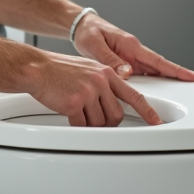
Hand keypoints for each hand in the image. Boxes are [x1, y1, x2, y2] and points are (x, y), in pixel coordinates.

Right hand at [27, 52, 163, 126]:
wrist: (37, 68)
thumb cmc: (58, 70)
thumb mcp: (88, 70)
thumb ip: (103, 84)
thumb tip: (112, 105)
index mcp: (107, 73)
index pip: (134, 94)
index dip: (147, 110)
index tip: (156, 121)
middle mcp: (101, 81)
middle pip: (116, 115)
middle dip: (108, 123)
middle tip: (95, 119)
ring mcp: (89, 91)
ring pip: (100, 122)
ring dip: (90, 123)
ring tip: (78, 112)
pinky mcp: (75, 102)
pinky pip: (82, 125)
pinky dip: (76, 125)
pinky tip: (68, 114)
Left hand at [72, 13, 193, 82]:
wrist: (82, 26)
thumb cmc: (88, 32)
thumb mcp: (96, 46)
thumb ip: (111, 60)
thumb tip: (127, 73)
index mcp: (131, 45)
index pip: (158, 60)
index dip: (176, 69)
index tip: (192, 75)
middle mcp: (134, 51)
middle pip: (161, 66)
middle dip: (178, 75)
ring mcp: (132, 57)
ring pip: (153, 70)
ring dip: (166, 79)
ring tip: (179, 90)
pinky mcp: (127, 61)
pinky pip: (143, 72)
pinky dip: (152, 80)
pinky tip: (156, 89)